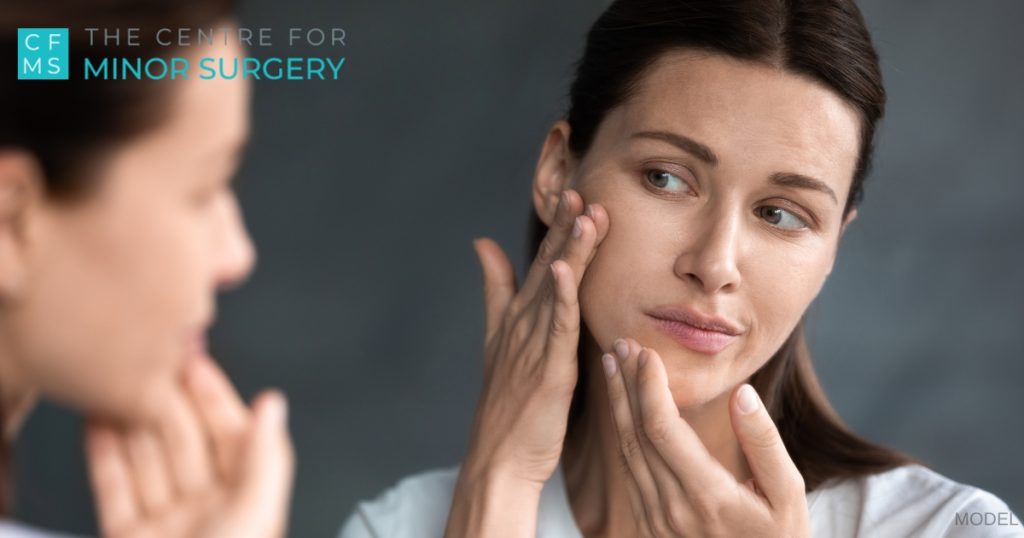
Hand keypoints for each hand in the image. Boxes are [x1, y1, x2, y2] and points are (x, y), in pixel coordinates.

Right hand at [85, 355, 294, 537]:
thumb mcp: (255, 511)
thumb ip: (264, 456)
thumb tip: (274, 403)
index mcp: (246, 500)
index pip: (230, 432)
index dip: (213, 394)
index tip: (193, 358)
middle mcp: (207, 509)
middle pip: (183, 441)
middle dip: (165, 400)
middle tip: (146, 361)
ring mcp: (167, 524)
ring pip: (146, 460)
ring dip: (130, 420)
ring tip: (115, 382)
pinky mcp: (127, 537)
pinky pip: (113, 488)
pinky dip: (102, 454)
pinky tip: (95, 422)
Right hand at [444, 189, 608, 535]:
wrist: (498, 457)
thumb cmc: (506, 405)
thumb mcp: (497, 339)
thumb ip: (494, 290)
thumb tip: (482, 244)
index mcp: (518, 318)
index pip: (542, 264)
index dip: (558, 229)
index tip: (575, 194)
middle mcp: (523, 324)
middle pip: (548, 267)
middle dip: (565, 228)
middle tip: (580, 189)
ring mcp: (533, 345)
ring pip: (556, 289)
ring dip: (569, 250)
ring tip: (584, 213)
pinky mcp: (546, 368)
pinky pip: (556, 327)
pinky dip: (561, 297)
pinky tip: (564, 269)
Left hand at [602, 338, 808, 537]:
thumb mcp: (789, 494)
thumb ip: (765, 443)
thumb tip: (742, 394)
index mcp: (707, 495)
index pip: (662, 428)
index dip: (648, 385)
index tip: (647, 352)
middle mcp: (672, 509)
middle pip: (635, 433)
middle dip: (625, 384)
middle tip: (621, 344)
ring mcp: (656, 520)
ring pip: (626, 450)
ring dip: (617, 404)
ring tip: (613, 366)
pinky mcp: (649, 525)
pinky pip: (629, 471)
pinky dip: (622, 432)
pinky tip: (622, 408)